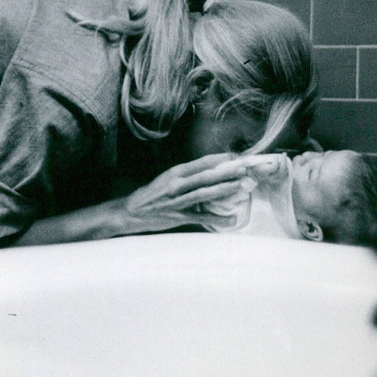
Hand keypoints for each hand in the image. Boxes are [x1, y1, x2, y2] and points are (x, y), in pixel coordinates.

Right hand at [123, 152, 246, 228]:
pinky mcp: (178, 216)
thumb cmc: (152, 194)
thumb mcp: (168, 180)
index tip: (236, 157)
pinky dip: (218, 219)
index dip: (220, 159)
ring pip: (205, 193)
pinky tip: (232, 219)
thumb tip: (211, 173)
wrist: (132, 212)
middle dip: (227, 172)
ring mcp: (177, 200)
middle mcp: (176, 184)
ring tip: (242, 186)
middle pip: (206, 176)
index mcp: (175, 172)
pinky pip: (201, 217)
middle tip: (245, 169)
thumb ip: (187, 177)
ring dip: (225, 189)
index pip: (202, 163)